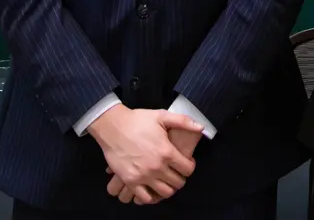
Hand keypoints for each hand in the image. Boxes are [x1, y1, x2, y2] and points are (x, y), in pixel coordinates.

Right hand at [87, 105, 201, 204]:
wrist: (112, 127)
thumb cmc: (138, 120)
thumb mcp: (163, 116)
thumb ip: (184, 121)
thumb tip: (201, 127)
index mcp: (167, 152)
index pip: (188, 169)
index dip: (190, 166)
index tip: (185, 162)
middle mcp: (157, 167)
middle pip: (177, 183)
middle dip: (180, 178)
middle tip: (176, 172)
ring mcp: (143, 176)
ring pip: (164, 193)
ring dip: (168, 188)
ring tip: (165, 180)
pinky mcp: (130, 181)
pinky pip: (144, 198)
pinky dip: (150, 196)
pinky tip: (151, 187)